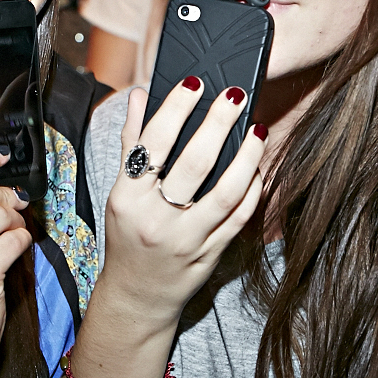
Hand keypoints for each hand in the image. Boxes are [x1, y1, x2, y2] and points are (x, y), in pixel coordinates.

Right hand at [98, 78, 264, 334]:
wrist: (137, 294)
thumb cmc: (128, 236)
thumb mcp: (120, 193)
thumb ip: (131, 144)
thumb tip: (140, 96)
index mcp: (128, 198)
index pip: (153, 144)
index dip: (175, 109)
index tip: (195, 83)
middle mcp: (156, 219)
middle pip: (194, 165)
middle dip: (218, 125)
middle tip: (235, 96)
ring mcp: (186, 240)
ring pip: (225, 192)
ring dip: (246, 157)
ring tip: (256, 129)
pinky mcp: (210, 254)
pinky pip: (238, 218)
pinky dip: (252, 191)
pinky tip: (257, 168)